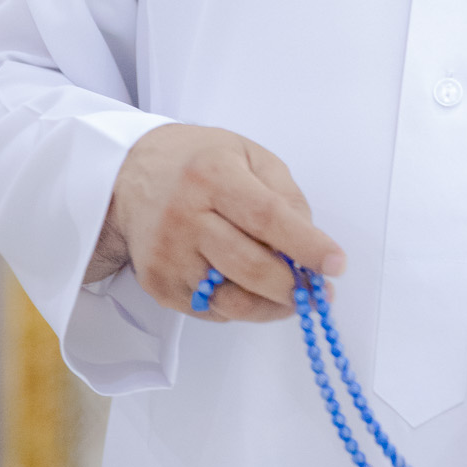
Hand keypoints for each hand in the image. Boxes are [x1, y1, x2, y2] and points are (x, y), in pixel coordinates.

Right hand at [83, 124, 344, 322]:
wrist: (130, 176)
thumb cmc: (200, 162)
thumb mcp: (248, 155)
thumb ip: (284, 194)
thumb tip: (309, 244)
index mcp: (213, 175)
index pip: (267, 218)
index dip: (306, 245)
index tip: (336, 264)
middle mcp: (185, 217)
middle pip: (250, 266)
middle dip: (292, 286)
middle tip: (318, 293)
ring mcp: (168, 255)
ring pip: (231, 299)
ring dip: (271, 307)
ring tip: (293, 299)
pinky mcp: (158, 285)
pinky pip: (211, 310)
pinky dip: (240, 307)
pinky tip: (248, 288)